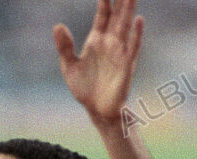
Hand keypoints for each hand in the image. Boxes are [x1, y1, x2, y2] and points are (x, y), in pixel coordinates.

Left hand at [54, 0, 143, 125]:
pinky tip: (139, 21)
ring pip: (126, 27)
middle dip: (121, 1)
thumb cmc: (84, 88)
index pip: (102, 15)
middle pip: (117, 16)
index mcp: (96, 40)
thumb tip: (57, 25)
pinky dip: (136, 35)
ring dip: (129, 11)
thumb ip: (65, 46)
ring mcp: (119, 52)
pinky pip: (133, 47)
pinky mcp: (126, 65)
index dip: (104, 1)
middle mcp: (110, 43)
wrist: (96, 109)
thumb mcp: (69, 66)